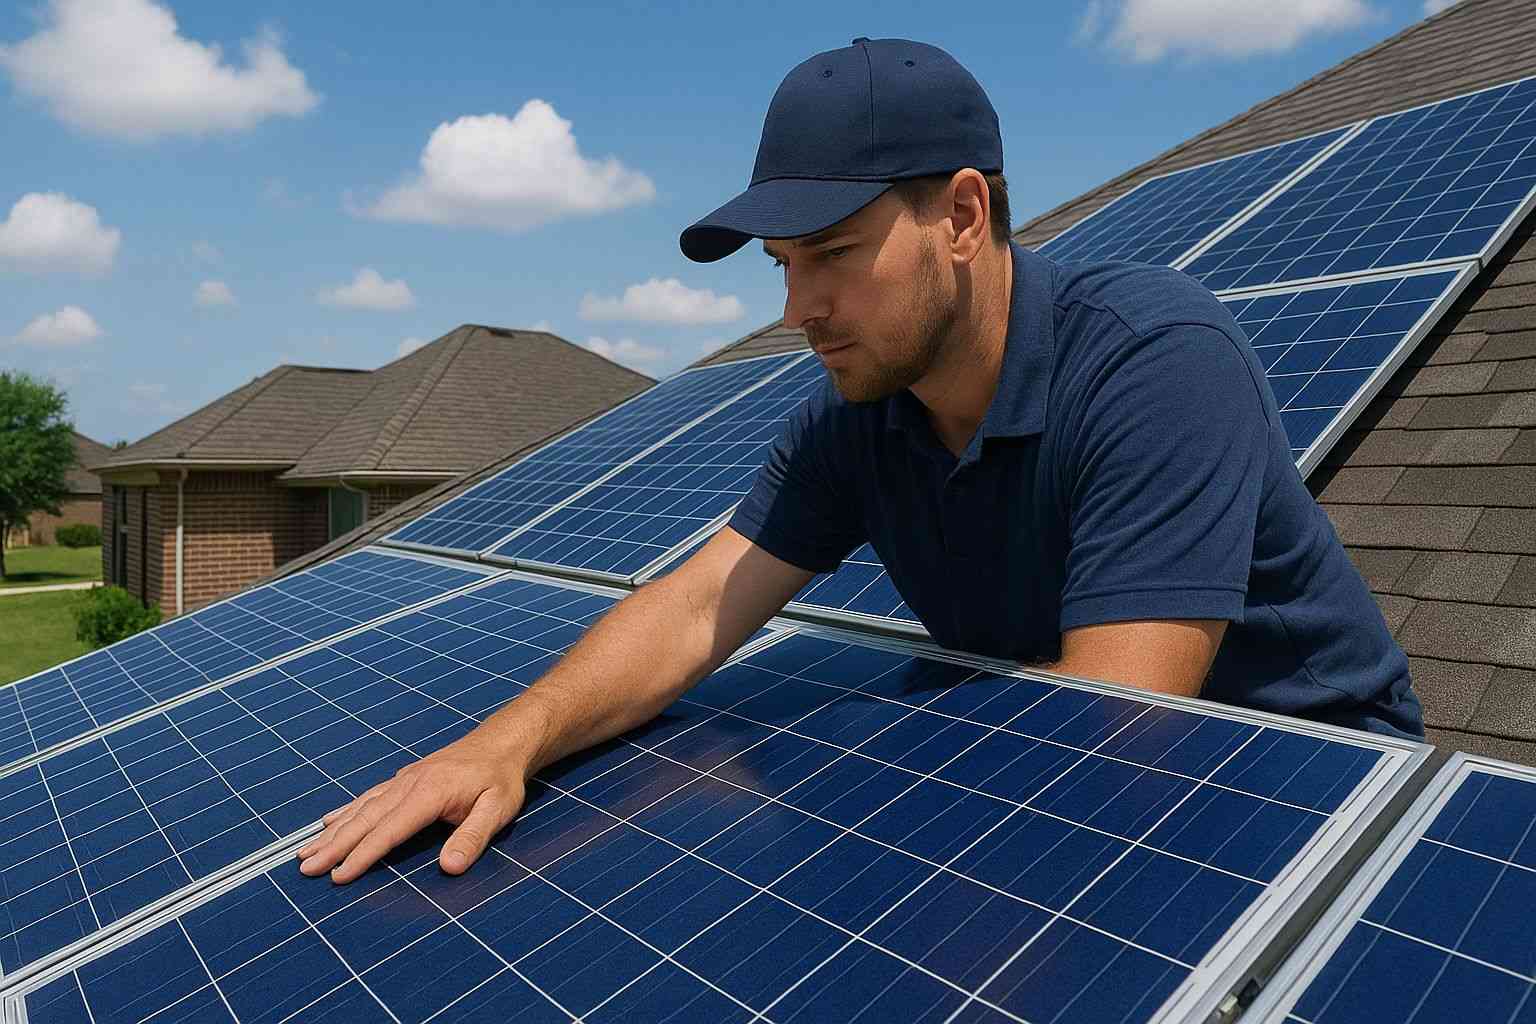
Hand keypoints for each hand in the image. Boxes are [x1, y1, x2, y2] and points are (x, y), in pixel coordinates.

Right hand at [296, 731, 532, 883]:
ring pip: (361, 807)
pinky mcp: (406, 778)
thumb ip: (472, 837)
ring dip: (333, 831)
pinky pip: (369, 796)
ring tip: (306, 852)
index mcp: (429, 793)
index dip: (363, 854)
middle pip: (365, 819)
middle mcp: (409, 783)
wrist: (502, 742)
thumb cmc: (501, 778)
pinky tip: (330, 820)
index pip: (389, 830)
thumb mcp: (498, 809)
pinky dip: (346, 810)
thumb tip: (449, 868)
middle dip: (333, 845)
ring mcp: (404, 779)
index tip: (338, 876)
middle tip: (305, 868)